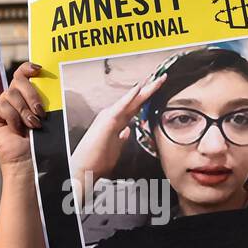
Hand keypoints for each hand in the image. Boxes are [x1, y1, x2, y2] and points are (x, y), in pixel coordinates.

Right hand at [0, 62, 46, 175]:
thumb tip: (50, 78)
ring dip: (24, 111)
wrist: (32, 163)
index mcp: (27, 98)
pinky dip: (13, 118)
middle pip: (18, 81)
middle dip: (31, 95)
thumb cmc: (45, 144)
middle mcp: (13, 101)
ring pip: (10, 93)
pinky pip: (2, 105)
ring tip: (33, 126)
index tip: (39, 69)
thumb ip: (46, 97)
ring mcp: (1, 109)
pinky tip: (17, 131)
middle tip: (41, 112)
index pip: (23, 75)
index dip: (28, 68)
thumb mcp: (50, 115)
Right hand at [68, 73, 163, 197]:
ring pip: (131, 100)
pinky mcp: (107, 121)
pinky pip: (121, 106)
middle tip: (163, 77)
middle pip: (136, 100)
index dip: (148, 98)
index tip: (159, 89)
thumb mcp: (115, 148)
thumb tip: (127, 131)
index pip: (136, 107)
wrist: (84, 170)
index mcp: (117, 122)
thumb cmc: (97, 160)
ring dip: (144, 89)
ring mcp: (110, 116)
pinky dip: (129, 96)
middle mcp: (114, 116)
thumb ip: (121, 138)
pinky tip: (138, 88)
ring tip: (156, 79)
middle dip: (150, 89)